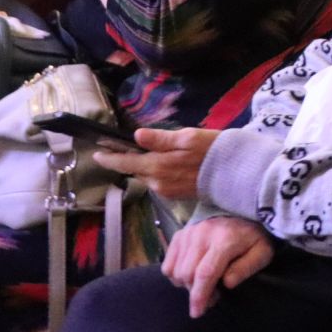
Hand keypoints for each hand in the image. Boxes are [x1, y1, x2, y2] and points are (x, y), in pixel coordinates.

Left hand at [94, 125, 218, 199]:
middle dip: (127, 160)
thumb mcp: (187, 137)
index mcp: (158, 166)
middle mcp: (158, 182)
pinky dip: (156, 172)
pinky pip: (158, 182)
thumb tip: (137, 136)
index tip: (97, 154)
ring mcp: (166, 191)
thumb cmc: (212, 150)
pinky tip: (166, 163)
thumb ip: (160, 139)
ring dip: (143, 166)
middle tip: (121, 148)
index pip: (126, 162)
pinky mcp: (175, 195)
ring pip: (146, 176)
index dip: (110, 158)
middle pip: (135, 170)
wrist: (235, 174)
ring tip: (147, 153)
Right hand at [159, 216, 273, 316]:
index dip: (200, 296)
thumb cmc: (252, 237)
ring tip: (203, 284)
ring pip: (176, 271)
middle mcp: (201, 235)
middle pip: (188, 274)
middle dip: (196, 292)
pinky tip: (191, 274)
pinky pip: (167, 264)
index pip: (205, 273)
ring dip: (186, 285)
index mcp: (224, 240)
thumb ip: (246, 268)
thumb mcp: (261, 253)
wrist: (241, 211)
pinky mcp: (179, 235)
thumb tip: (227, 284)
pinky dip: (176, 275)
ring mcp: (188, 233)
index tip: (197, 313)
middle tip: (212, 296)